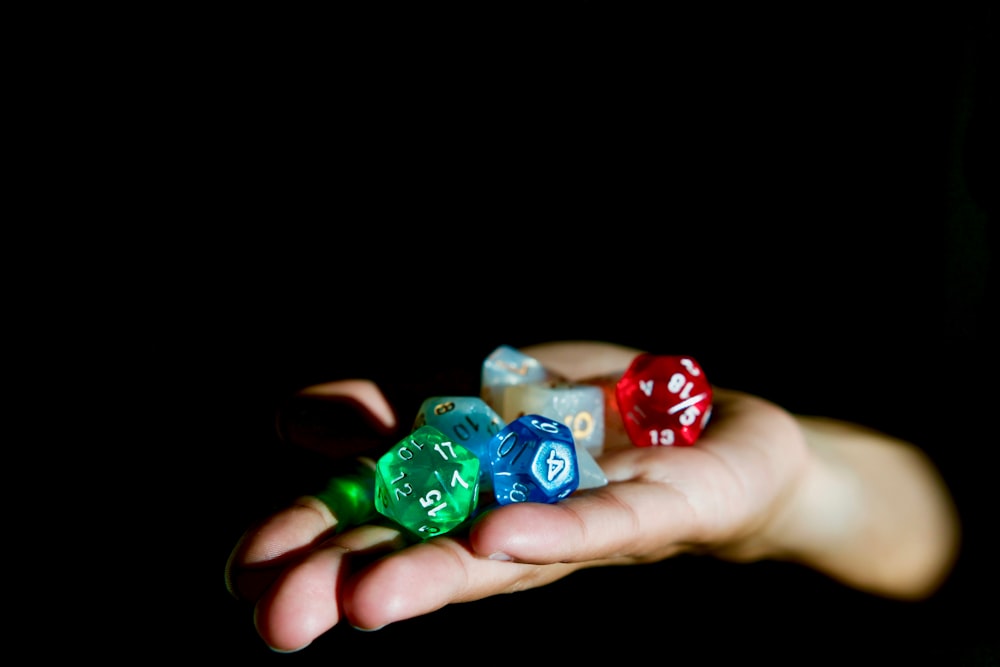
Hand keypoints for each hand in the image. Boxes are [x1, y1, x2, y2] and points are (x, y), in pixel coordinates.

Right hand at [224, 342, 957, 651]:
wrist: (719, 428)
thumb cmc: (591, 419)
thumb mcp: (479, 392)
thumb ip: (396, 413)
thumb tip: (287, 419)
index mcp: (466, 494)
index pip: (375, 520)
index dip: (309, 541)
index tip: (238, 572)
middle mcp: (513, 524)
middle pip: (425, 555)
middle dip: (349, 581)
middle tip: (275, 619)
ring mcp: (583, 526)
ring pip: (502, 559)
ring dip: (432, 577)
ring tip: (363, 602)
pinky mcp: (660, 512)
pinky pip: (603, 526)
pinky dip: (549, 531)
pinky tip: (497, 538)